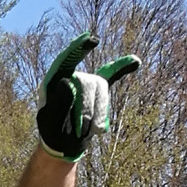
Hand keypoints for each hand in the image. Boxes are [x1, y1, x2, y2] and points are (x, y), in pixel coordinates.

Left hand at [34, 34, 139, 160]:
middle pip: (89, 82)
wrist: (62, 145)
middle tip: (80, 131)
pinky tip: (136, 61)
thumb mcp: (50, 122)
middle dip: (88, 109)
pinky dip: (122, 69)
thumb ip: (58, 103)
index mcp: (54, 81)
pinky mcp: (97, 93)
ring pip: (102, 88)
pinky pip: (112, 77)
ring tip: (88, 131)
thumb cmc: (52, 133)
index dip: (78, 49)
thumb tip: (68, 81)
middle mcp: (71, 78)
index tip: (91, 41)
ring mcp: (86, 84)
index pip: (66, 60)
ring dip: (98, 113)